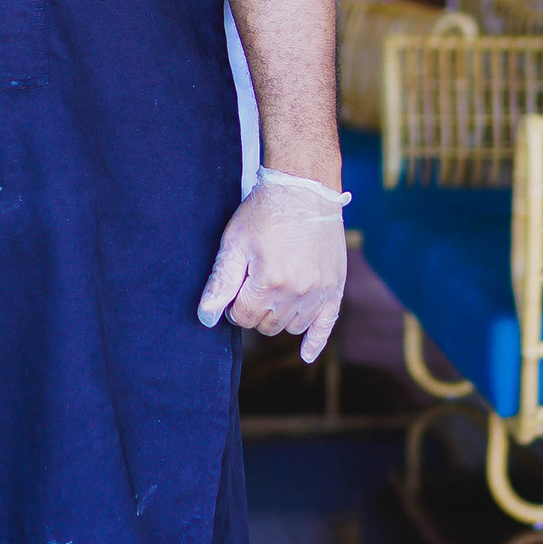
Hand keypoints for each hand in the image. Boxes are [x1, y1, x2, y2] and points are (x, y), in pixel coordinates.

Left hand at [198, 167, 348, 366]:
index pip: (243, 318)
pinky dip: (315, 341)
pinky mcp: (335, 287)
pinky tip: (306, 354)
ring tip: (273, 292)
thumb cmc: (264, 213)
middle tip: (252, 286)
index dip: (233, 307)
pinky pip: (326, 325)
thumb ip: (220, 283)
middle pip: (267, 325)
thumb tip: (207, 318)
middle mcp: (297, 293)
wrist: (304, 189)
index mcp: (269, 283)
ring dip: (278, 317)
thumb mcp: (234, 243)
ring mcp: (319, 292)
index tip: (235, 289)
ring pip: (291, 326)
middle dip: (254, 311)